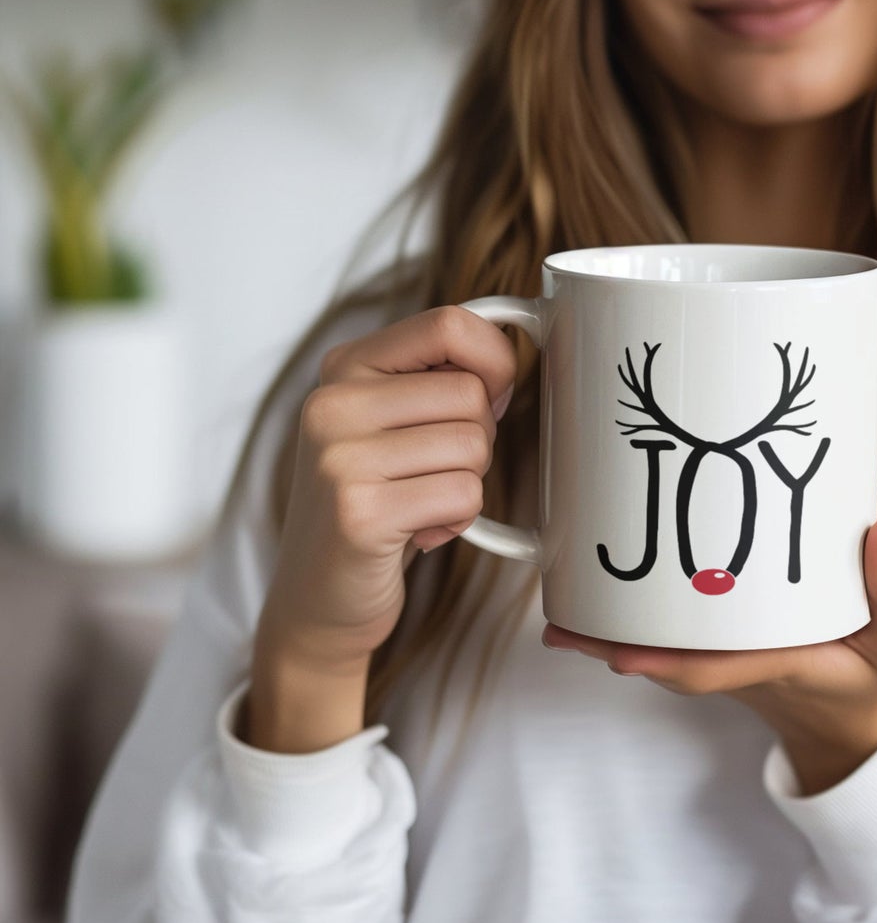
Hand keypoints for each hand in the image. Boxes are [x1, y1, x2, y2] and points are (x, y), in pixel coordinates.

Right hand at [259, 304, 516, 671]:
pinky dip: (458, 518)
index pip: (449, 323)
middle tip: (434, 471)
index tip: (491, 394)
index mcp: (345, 366)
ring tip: (420, 502)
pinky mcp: (358, 513)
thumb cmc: (374, 501)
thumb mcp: (391, 421)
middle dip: (477, 438)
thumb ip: (437, 378)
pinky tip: (418, 532)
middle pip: (470, 392)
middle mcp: (333, 403)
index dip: (494, 359)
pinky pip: (464, 493)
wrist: (317, 599)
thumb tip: (513, 352)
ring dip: (466, 482)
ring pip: (473, 444)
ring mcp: (340, 457)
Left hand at [542, 514, 876, 794]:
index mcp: (784, 664)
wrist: (855, 719)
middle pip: (670, 663)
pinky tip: (592, 604)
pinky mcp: (720, 648)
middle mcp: (742, 666)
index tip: (624, 656)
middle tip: (561, 628)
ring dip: (610, 640)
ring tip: (558, 618)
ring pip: (662, 653)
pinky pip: (671, 641)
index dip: (672, 661)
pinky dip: (630, 627)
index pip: (721, 667)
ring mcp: (727, 660)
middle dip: (615, 649)